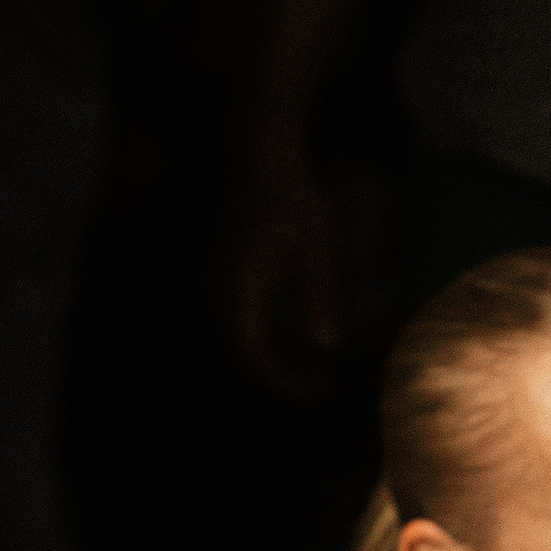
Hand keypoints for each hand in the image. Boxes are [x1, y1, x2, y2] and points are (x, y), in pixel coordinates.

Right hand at [226, 149, 342, 397]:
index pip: (253, 354)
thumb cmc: (294, 201)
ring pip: (243, 339)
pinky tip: (301, 341)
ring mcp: (223, 282)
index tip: (320, 389)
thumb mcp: (319, 251)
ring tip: (315, 371)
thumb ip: (322, 298)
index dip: (284, 381)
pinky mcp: (231, 276)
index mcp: (241, 288)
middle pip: (244, 353)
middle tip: (323, 386)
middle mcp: (223, 289)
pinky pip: (245, 321)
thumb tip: (327, 347)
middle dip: (283, 377)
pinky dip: (271, 340)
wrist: (263, 161)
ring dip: (276, 360)